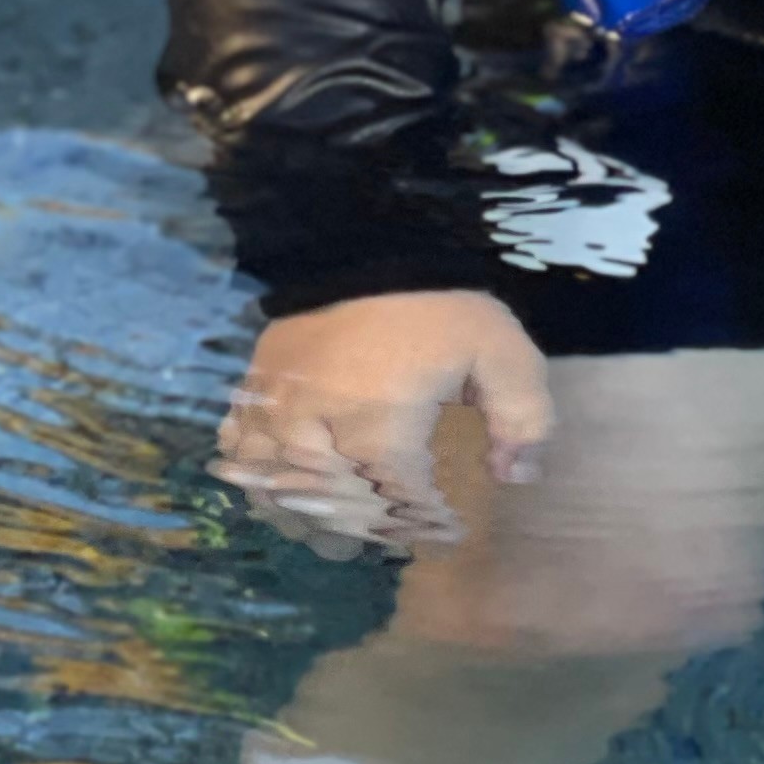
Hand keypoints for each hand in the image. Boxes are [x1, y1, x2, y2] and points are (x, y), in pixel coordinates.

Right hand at [213, 291, 552, 553]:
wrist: (371, 236)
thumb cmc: (441, 301)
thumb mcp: (501, 350)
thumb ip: (522, 416)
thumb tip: (518, 476)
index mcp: (379, 428)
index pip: (398, 504)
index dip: (425, 522)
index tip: (448, 528)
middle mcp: (317, 430)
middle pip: (336, 508)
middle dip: (370, 525)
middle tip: (397, 526)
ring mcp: (276, 409)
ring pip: (281, 489)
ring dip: (311, 510)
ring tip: (340, 520)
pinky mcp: (254, 383)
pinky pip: (241, 447)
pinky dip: (260, 473)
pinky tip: (283, 483)